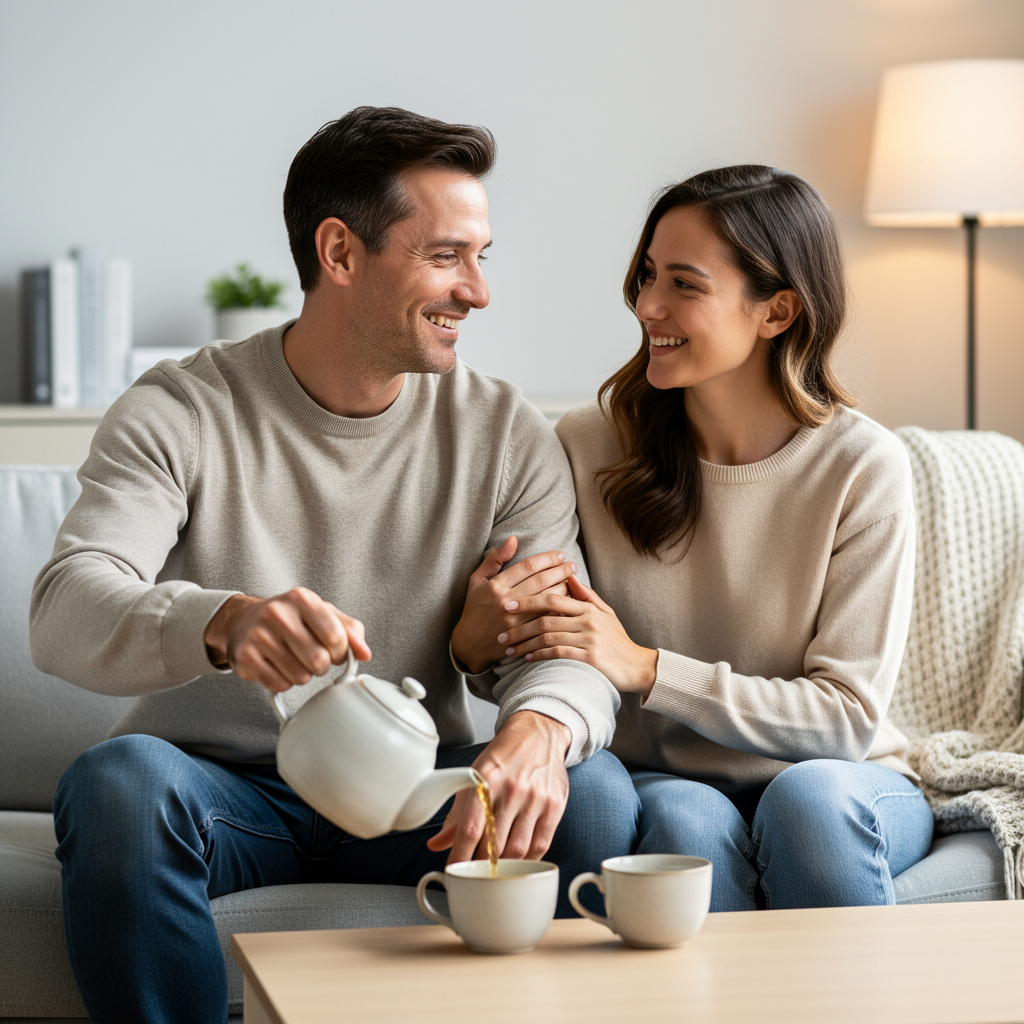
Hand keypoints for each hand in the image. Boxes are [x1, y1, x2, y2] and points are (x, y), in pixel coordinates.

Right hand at [204, 588, 372, 691]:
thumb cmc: (290, 618)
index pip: (336, 637)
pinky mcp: (245, 658)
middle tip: (313, 656)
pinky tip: (277, 665)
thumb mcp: (322, 613)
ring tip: (293, 658)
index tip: (334, 650)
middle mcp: (278, 614)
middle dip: (322, 665)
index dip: (341, 652)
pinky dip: (284, 682)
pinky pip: (280, 685)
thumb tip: (364, 653)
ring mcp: (259, 636)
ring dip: (302, 674)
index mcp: (302, 599)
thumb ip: (350, 630)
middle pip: (319, 661)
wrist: (243, 620)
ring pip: (300, 677)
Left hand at [426, 711, 570, 862]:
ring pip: (517, 850)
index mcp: (486, 780)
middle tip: (474, 874)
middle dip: (480, 866)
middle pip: (493, 845)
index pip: (469, 829)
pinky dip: (527, 861)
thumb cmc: (503, 757)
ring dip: (504, 867)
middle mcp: (511, 790)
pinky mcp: (555, 806)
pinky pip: (540, 845)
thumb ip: (456, 815)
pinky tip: (518, 862)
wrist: (538, 734)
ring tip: (495, 870)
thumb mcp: (474, 776)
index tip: (454, 872)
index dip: (459, 856)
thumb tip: (437, 844)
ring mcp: (535, 799)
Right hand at [450, 536, 577, 673]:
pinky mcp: (524, 635)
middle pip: (541, 581)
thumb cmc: (475, 608)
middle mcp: (507, 602)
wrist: (471, 644)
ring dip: (564, 588)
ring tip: (574, 580)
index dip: (547, 558)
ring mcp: (516, 620)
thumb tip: (513, 539)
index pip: (528, 566)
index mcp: (496, 586)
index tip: (560, 555)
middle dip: (561, 571)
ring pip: (547, 600)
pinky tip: (569, 601)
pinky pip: (547, 618)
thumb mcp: (477, 580)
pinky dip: (560, 608)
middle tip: (573, 566)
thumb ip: (495, 559)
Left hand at [500, 575, 657, 696]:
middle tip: (501, 633)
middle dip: (519, 626)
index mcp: (588, 608)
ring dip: (525, 644)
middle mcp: (587, 621)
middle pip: (545, 619)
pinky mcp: (589, 658)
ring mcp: (589, 640)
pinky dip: (540, 655)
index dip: (527, 601)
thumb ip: (585, 595)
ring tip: (509, 649)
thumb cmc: (617, 639)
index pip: (552, 598)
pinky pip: (558, 654)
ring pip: (548, 638)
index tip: (507, 605)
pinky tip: (528, 658)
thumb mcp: (605, 613)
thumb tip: (568, 575)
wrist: (636, 666)